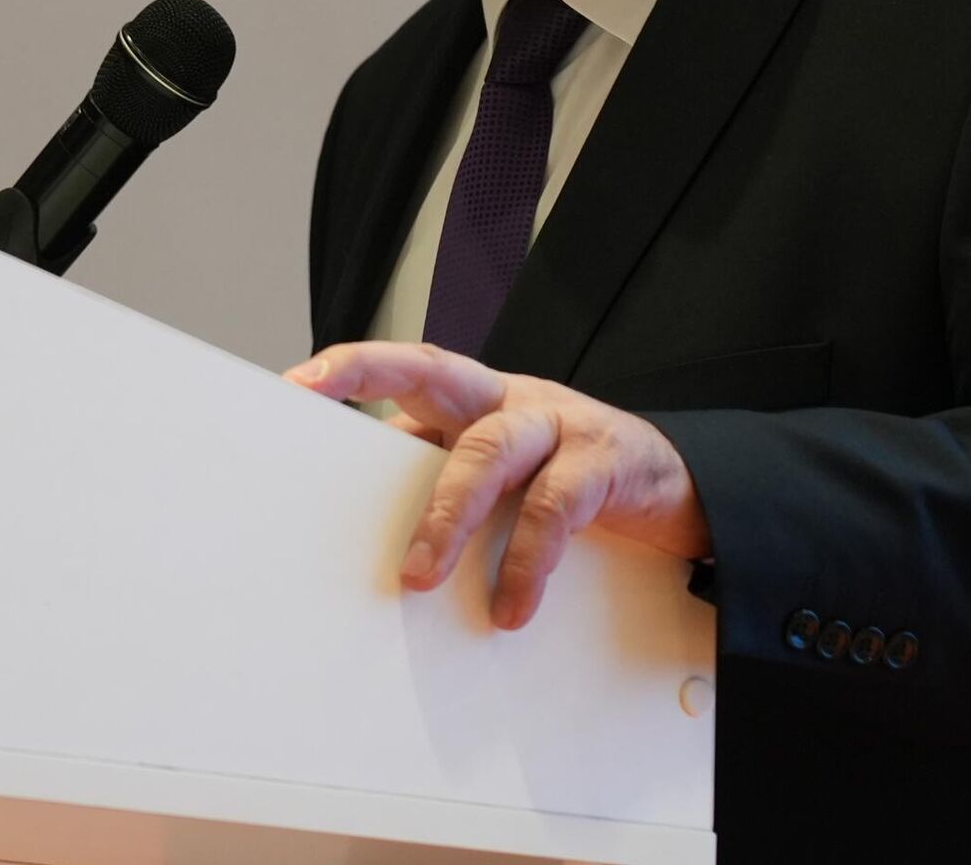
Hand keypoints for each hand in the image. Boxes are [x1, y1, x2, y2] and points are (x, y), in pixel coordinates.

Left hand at [283, 340, 711, 628]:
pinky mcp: (604, 464)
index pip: (410, 364)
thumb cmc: (569, 473)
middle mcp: (513, 397)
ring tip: (421, 575)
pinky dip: (526, 562)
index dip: (354, 367)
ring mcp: (560, 423)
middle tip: (329, 451)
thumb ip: (442, 471)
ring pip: (490, 447)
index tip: (295, 382)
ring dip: (449, 514)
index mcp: (480, 397)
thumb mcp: (503, 467)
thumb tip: (359, 511)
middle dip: (380, 400)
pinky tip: (511, 605)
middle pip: (439, 377)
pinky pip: (555, 506)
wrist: (675, 483)